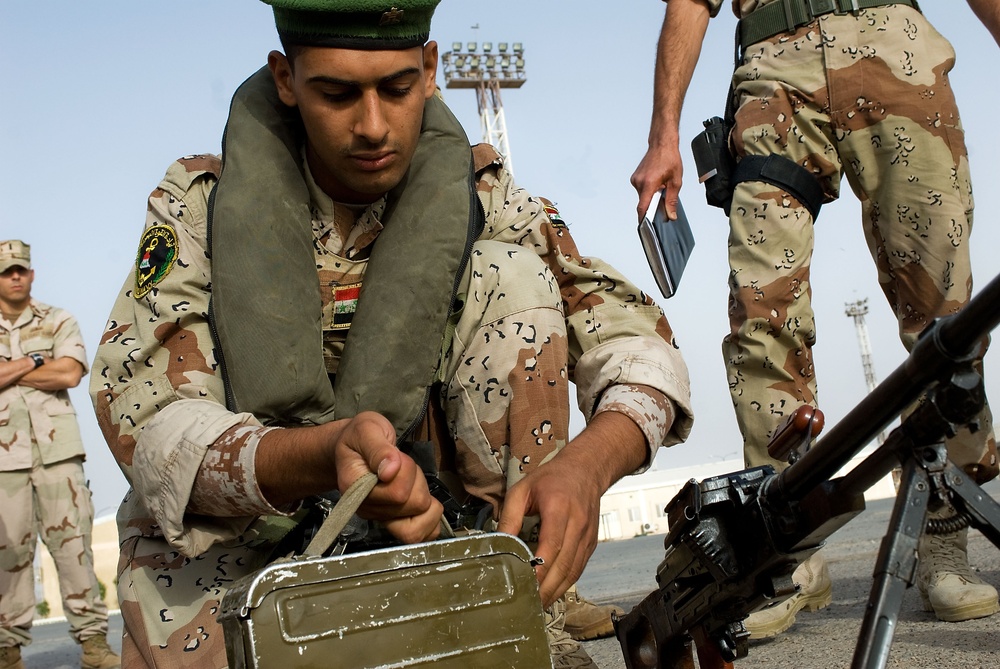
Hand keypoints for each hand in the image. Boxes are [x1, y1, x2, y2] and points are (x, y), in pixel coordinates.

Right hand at [332, 412, 443, 543]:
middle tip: (404, 465)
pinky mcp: (392, 523)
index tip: (396, 455)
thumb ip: (378, 449)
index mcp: (355, 488)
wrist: (354, 448)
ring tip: (411, 481)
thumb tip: (391, 470)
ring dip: (424, 499)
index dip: (407, 471)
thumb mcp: (367, 430)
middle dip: (417, 480)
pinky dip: (430, 519)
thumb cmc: (360, 438)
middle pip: (413, 505)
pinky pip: (420, 535)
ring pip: (418, 525)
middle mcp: (365, 509)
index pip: (397, 493)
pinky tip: (424, 500)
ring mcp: (379, 518)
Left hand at [496, 451, 602, 607]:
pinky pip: (579, 568)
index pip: (551, 545)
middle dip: (546, 588)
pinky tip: (552, 592)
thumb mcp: (523, 490)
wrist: (586, 470)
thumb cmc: (553, 478)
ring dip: (556, 591)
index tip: (525, 583)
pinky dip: (566, 583)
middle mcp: (577, 524)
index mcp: (559, 508)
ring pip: (573, 571)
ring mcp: (587, 536)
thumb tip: (498, 542)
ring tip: (538, 604)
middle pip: (564, 564)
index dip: (540, 568)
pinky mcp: (591, 543)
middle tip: (528, 604)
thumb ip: (510, 516)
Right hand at [631, 140, 683, 222]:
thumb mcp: (675, 181)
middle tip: (664, 198)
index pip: (642, 207)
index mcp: (649, 183)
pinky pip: (641, 190)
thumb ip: (672, 200)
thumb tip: (671, 215)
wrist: (662, 144)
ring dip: (652, 196)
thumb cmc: (669, 158)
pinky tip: (657, 182)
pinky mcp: (635, 177)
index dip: (643, 219)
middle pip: (644, 202)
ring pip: (643, 196)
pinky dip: (649, 190)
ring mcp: (635, 179)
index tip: (645, 227)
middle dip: (653, 204)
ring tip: (661, 185)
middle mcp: (639, 182)